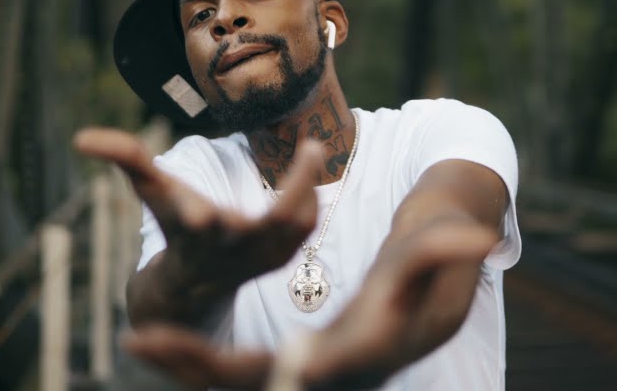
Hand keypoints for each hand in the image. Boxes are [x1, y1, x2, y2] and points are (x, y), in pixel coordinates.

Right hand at [73, 128, 319, 315]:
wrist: (195, 282)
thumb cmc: (172, 222)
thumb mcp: (149, 190)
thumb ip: (124, 157)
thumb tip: (80, 138)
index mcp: (194, 232)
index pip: (197, 223)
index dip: (196, 213)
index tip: (204, 205)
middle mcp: (232, 248)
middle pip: (266, 227)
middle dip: (291, 192)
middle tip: (312, 148)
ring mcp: (261, 257)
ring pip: (296, 226)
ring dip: (308, 188)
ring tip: (312, 148)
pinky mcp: (281, 259)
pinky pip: (305, 231)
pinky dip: (310, 204)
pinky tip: (311, 173)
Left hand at [121, 216, 496, 389]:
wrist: (430, 277)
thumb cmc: (431, 254)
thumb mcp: (435, 250)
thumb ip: (445, 247)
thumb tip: (477, 239)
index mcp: (368, 352)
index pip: (319, 371)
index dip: (278, 370)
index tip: (243, 358)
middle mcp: (335, 374)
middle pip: (260, 385)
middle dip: (203, 369)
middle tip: (143, 341)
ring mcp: (313, 373)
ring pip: (241, 383)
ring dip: (191, 368)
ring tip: (139, 342)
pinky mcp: (297, 364)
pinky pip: (239, 371)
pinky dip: (199, 361)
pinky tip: (159, 342)